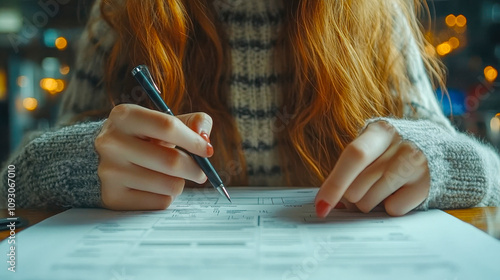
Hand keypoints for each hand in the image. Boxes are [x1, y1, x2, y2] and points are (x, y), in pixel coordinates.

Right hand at [95, 104, 212, 209]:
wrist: (105, 159)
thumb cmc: (144, 138)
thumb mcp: (164, 122)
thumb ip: (193, 122)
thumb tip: (204, 140)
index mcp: (125, 116)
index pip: (168, 126)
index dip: (194, 141)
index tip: (207, 150)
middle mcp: (111, 142)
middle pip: (172, 161)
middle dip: (195, 169)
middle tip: (201, 172)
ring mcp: (109, 171)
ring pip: (169, 185)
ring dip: (180, 183)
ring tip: (172, 176)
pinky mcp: (113, 197)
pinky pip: (160, 202)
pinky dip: (166, 197)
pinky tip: (155, 187)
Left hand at [315, 121, 429, 216]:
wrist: (438, 153)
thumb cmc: (391, 153)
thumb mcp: (372, 148)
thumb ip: (348, 168)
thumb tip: (326, 203)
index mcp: (379, 131)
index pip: (354, 156)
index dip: (334, 183)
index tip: (321, 206)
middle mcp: (400, 145)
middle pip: (356, 187)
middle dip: (351, 195)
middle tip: (365, 184)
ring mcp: (416, 165)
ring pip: (369, 202)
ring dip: (369, 202)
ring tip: (384, 186)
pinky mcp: (425, 187)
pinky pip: (391, 210)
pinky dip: (390, 206)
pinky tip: (400, 192)